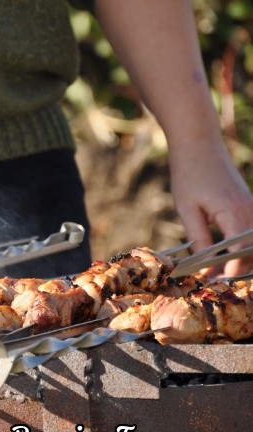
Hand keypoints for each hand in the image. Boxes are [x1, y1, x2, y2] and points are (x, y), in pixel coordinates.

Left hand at [169, 136, 252, 276]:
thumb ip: (198, 236)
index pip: (240, 250)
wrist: (199, 145)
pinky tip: (223, 258)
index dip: (232, 270)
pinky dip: (242, 248)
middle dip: (239, 270)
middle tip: (217, 284)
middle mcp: (251, 211)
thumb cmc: (189, 174)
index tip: (220, 283)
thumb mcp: (186, 208)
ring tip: (218, 274)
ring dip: (241, 260)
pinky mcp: (251, 207)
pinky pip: (251, 234)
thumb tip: (204, 262)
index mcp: (234, 212)